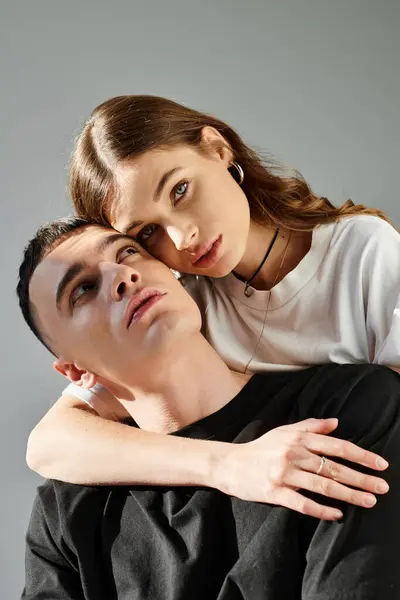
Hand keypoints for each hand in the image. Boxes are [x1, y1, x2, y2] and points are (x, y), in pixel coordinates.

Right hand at [213, 418, 388, 519]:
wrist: (230, 464)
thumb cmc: (260, 448)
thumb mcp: (284, 431)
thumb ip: (310, 426)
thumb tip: (336, 423)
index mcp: (298, 438)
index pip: (337, 446)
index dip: (361, 455)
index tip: (381, 465)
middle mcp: (293, 454)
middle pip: (334, 468)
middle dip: (361, 479)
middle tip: (382, 488)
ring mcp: (283, 474)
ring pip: (323, 486)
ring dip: (348, 495)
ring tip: (368, 502)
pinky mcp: (274, 492)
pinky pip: (302, 503)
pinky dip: (321, 510)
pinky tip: (337, 515)